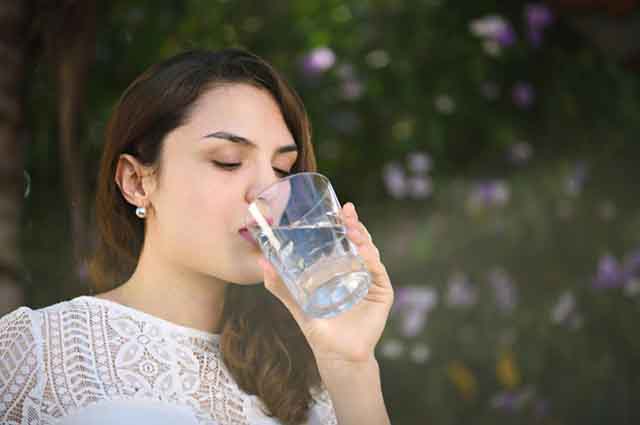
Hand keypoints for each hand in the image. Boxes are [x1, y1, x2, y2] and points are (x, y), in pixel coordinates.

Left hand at [258, 202, 393, 364]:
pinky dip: (371, 260)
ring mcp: (372, 281)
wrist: (335, 354)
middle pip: (360, 242)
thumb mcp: (297, 303)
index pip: (346, 240)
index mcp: (343, 268)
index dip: (344, 223)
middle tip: (347, 212)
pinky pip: (377, 272)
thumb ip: (280, 285)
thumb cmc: (318, 327)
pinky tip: (363, 252)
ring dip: (363, 238)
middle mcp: (359, 270)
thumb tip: (262, 264)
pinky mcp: (382, 294)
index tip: (339, 207)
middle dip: (355, 225)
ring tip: (352, 228)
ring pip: (371, 253)